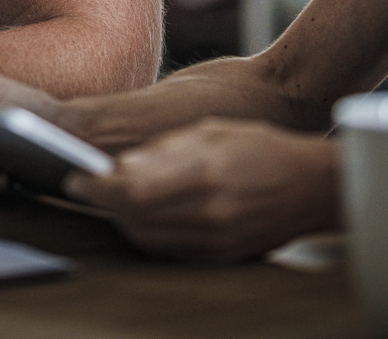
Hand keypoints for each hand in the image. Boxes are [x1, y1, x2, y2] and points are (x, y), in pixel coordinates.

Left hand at [62, 118, 338, 261]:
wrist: (313, 187)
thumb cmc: (262, 147)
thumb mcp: (211, 131)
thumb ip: (164, 150)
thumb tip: (120, 166)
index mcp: (204, 173)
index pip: (130, 190)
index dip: (95, 187)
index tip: (74, 178)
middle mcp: (207, 212)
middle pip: (133, 218)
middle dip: (103, 204)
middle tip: (86, 187)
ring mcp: (215, 239)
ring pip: (147, 238)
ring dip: (122, 220)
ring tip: (112, 199)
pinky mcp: (221, 255)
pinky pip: (169, 251)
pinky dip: (147, 234)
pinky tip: (143, 215)